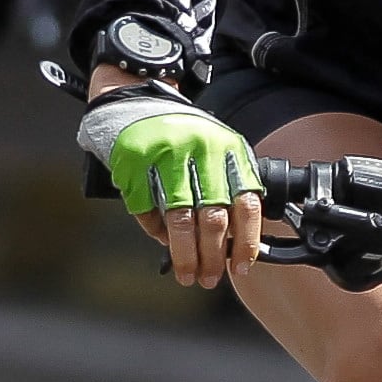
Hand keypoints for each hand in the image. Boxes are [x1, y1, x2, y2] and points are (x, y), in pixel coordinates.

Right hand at [84, 70, 260, 289]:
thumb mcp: (218, 152)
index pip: (246, 203)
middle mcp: (200, 151)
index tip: (242, 267)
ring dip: (185, 255)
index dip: (246, 241)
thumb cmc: (184, 136)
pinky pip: (147, 211)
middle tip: (210, 278)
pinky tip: (163, 240)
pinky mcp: (135, 163)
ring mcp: (166, 156)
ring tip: (188, 274)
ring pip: (180, 220)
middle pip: (212, 218)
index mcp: (228, 149)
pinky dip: (155, 232)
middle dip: (213, 257)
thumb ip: (230, 189)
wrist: (137, 103)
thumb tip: (237, 243)